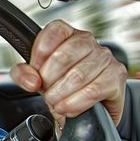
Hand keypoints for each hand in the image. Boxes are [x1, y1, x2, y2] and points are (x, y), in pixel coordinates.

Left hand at [9, 20, 126, 127]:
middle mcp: (87, 41)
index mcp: (67, 35)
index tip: (36, 72)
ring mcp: (104, 58)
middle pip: (62, 57)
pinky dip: (75, 103)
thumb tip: (31, 81)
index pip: (54, 32)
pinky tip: (67, 108)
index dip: (40, 55)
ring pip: (77, 76)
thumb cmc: (62, 85)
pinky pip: (92, 90)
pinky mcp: (115, 77)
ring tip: (55, 102)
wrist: (88, 106)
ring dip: (60, 94)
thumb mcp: (37, 77)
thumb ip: (24, 74)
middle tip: (45, 92)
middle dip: (48, 80)